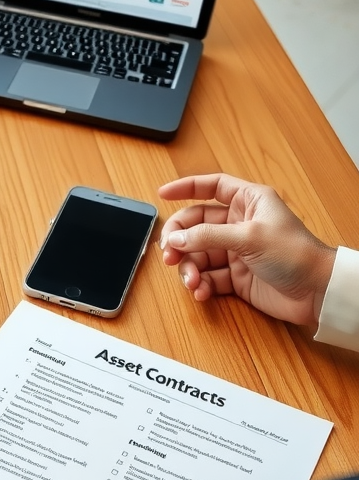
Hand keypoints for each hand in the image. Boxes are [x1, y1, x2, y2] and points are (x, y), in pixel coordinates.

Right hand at [158, 173, 335, 325]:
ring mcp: (236, 251)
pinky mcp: (235, 277)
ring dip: (188, 269)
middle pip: (195, 225)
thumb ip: (208, 236)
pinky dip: (200, 285)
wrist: (316, 292)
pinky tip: (201, 292)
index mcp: (248, 202)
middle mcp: (239, 224)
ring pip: (197, 254)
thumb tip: (175, 239)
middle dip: (179, 240)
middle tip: (168, 254)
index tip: (162, 194)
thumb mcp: (249, 237)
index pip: (212, 187)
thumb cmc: (295, 254)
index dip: (186, 188)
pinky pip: (207, 277)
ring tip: (191, 281)